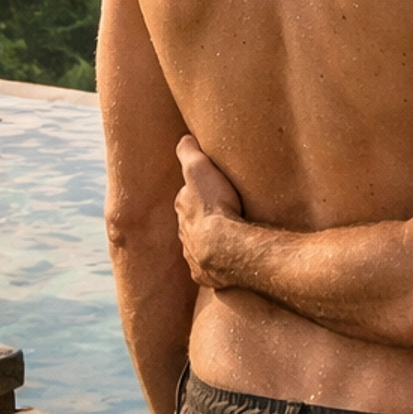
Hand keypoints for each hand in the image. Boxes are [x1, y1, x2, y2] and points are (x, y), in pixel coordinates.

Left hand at [175, 134, 246, 288]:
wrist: (225, 249)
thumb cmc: (215, 206)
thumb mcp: (200, 169)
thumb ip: (189, 152)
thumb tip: (184, 138)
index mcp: (183, 208)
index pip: (187, 196)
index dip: (198, 191)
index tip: (209, 189)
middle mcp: (183, 233)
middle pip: (192, 222)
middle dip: (202, 219)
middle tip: (220, 214)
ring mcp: (194, 255)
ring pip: (200, 246)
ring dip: (211, 242)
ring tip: (228, 239)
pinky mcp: (206, 275)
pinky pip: (211, 268)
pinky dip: (218, 264)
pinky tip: (230, 262)